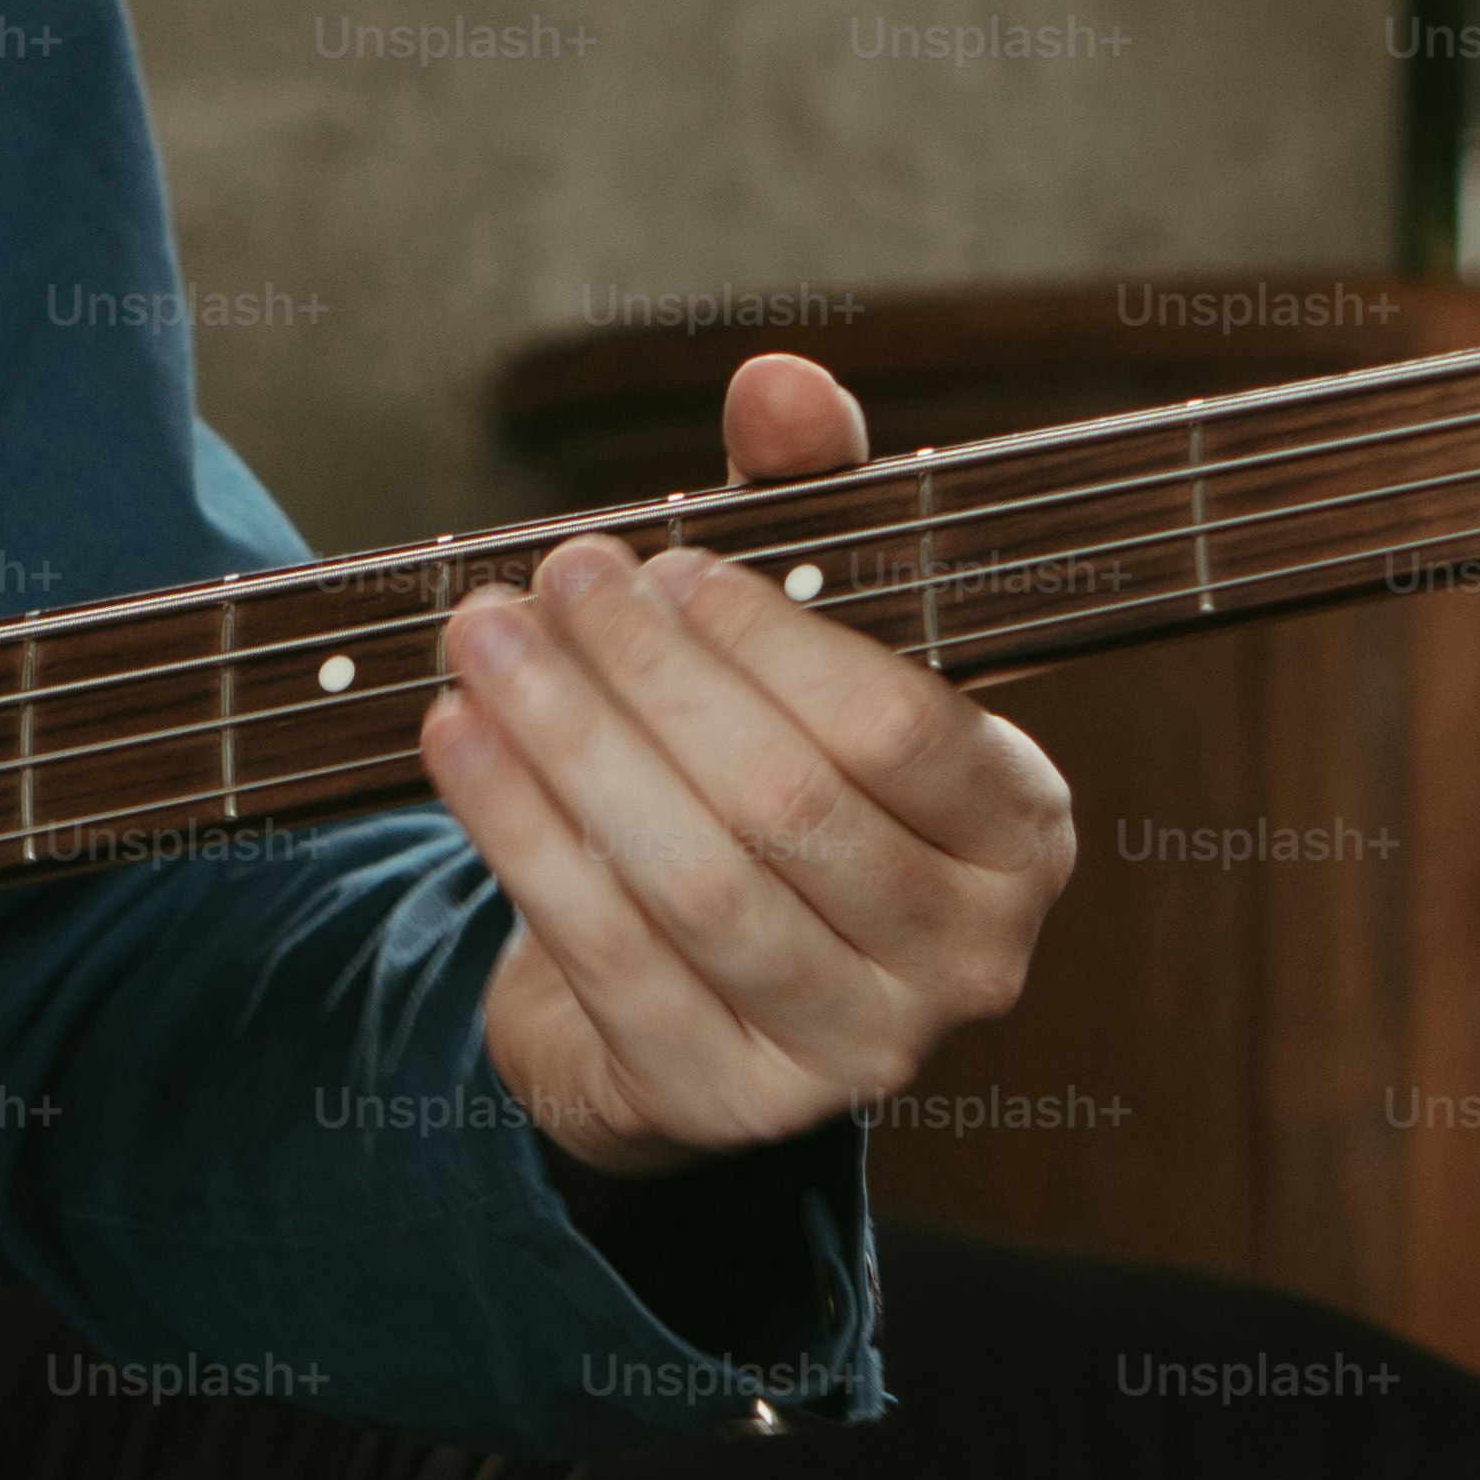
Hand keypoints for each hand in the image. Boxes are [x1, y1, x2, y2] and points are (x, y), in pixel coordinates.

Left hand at [420, 351, 1073, 1178]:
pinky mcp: (727, 1103)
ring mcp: (855, 1053)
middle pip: (786, 801)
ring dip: (566, 750)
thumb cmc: (764, 779)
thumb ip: (804, 504)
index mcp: (1021, 831)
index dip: (767, 639)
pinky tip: (458, 748)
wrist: (686, 995)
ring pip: (695, 882)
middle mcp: (968, 961)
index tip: (662, 562)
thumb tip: (780, 376)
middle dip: (644, 679)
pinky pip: (613, 956)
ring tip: (479, 648)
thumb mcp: (798, 641)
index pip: (900, 725)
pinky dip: (520, 840)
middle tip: (545, 583)